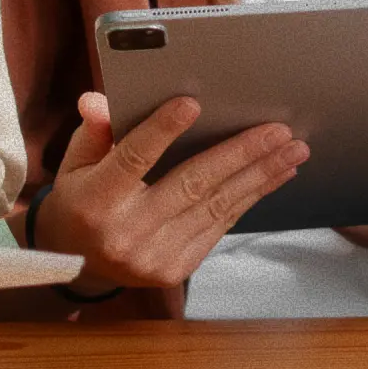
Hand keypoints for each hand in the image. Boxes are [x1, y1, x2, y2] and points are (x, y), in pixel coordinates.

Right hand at [29, 93, 308, 290]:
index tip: (192, 103)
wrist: (77, 265)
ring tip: (293, 150)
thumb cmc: (81, 201)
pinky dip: (250, 197)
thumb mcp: (74, 165)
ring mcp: (153, 255)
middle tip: (279, 130)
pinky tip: (275, 175)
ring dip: (260, 175)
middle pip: (191, 184)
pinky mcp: (176, 268)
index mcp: (94, 201)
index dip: (161, 131)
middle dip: (241, 154)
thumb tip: (97, 99)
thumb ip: (93, 132)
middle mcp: (126, 232)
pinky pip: (220, 225)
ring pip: (215, 206)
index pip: (131, 159)